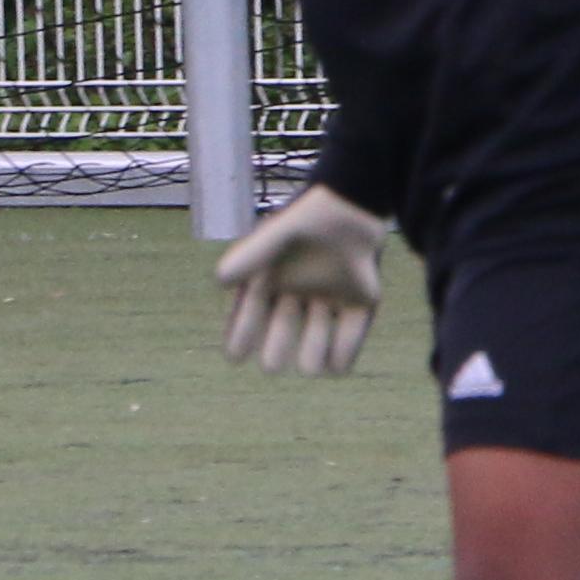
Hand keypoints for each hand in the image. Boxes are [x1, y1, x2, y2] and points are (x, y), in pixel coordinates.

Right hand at [212, 186, 385, 375]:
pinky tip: (337, 368)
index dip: (243, 332)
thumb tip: (219, 281)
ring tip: (310, 370)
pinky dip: (346, 349)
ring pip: (319, 332)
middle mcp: (300, 291)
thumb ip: (250, 256)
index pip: (253, 309)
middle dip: (277, 347)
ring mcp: (331, 296)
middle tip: (270, 368)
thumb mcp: (275, 236)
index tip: (233, 357)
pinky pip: (352, 331)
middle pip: (284, 325)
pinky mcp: (360, 301)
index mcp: (275, 276)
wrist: (353, 208)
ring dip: (314, 350)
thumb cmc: (309, 220)